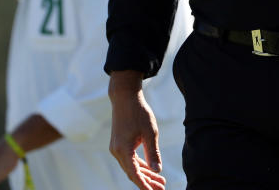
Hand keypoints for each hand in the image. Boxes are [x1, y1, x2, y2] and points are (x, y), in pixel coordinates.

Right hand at [109, 71, 166, 189]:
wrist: (125, 97)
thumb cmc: (138, 113)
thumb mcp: (150, 132)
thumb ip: (153, 153)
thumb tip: (158, 171)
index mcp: (122, 150)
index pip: (134, 174)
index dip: (144, 185)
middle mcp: (117, 152)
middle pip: (133, 172)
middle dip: (147, 182)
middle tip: (162, 188)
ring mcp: (117, 148)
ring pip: (132, 167)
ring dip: (145, 174)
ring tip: (160, 182)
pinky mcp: (120, 144)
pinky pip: (131, 159)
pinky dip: (141, 165)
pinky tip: (151, 170)